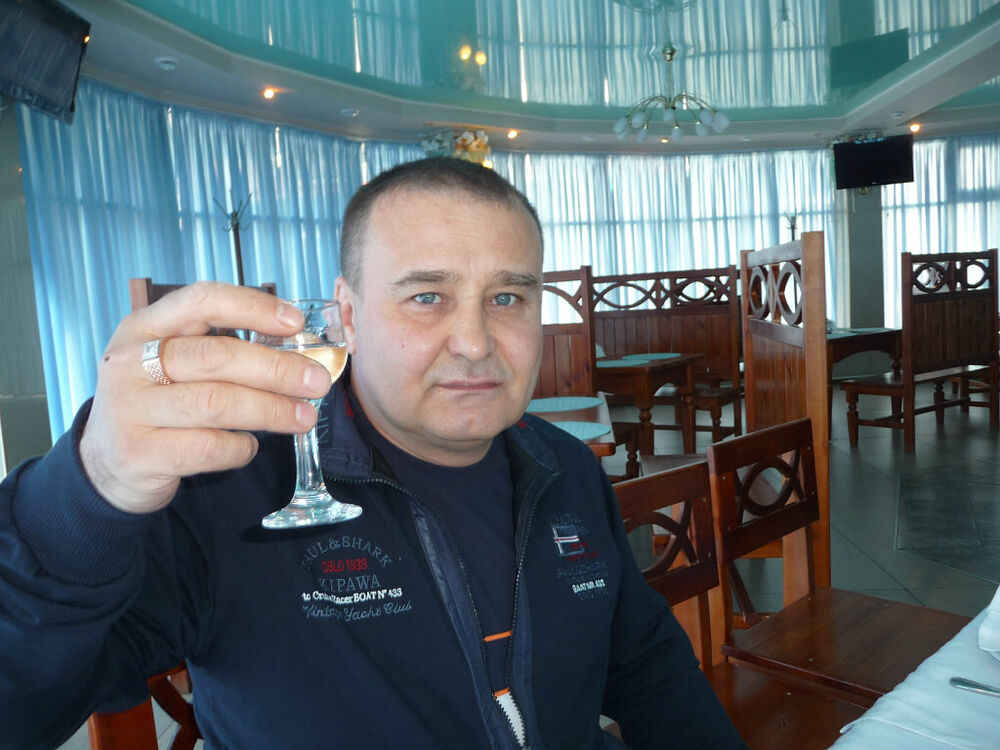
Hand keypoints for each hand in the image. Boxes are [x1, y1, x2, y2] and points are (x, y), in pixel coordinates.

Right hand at [79, 282, 332, 514]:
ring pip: (217, 403)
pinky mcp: (139, 453)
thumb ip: (220, 349)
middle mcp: (130, 362)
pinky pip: (207, 447)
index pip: (202, 300)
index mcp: (143, 327)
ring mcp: (130, 408)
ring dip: (271, 410)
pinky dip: (239, 446)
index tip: (295, 322)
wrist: (106, 463)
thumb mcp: (172, 363)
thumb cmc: (158, 403)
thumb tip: (298, 350)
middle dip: (277, 369)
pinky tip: (249, 445)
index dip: (253, 307)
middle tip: (316, 381)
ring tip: (304, 417)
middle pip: (217, 357)